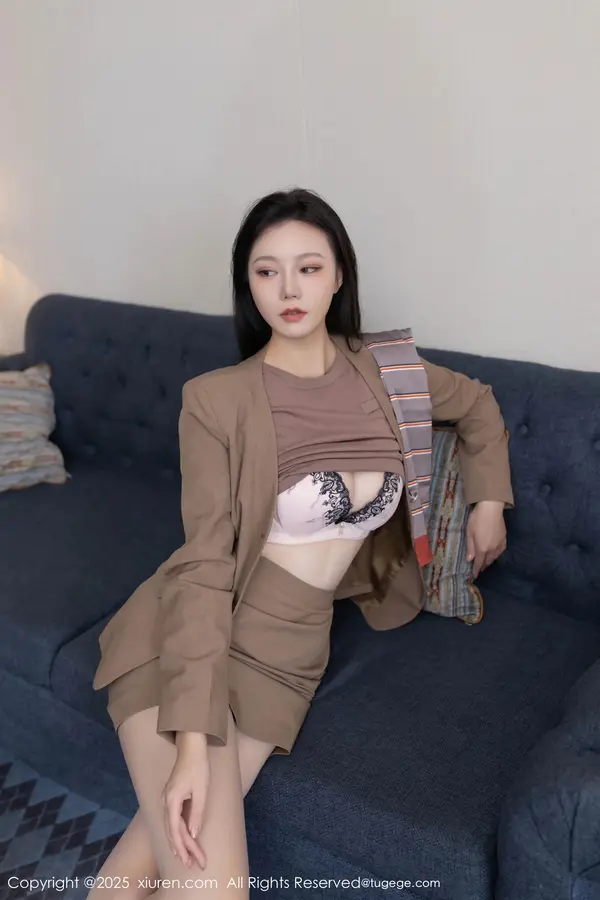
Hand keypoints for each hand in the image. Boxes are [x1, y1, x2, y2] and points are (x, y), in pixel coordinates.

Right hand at [161, 741, 208, 868]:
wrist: (190, 748)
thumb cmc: (198, 767)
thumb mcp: (202, 790)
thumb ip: (197, 813)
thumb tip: (194, 834)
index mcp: (172, 800)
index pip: (176, 830)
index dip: (184, 847)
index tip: (191, 860)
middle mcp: (165, 802)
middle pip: (172, 831)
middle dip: (182, 850)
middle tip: (191, 864)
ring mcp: (165, 799)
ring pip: (170, 827)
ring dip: (178, 843)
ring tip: (185, 858)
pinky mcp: (169, 797)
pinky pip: (171, 820)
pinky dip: (175, 833)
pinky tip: (179, 841)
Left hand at [466, 500, 506, 578]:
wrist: (491, 509)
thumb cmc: (476, 519)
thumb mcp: (469, 533)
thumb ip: (470, 547)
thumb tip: (470, 560)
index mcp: (482, 548)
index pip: (479, 563)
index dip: (476, 570)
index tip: (474, 576)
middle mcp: (492, 549)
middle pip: (487, 561)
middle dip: (483, 566)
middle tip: (479, 569)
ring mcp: (499, 544)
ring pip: (495, 557)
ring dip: (490, 561)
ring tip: (486, 562)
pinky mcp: (504, 538)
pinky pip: (501, 550)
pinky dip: (497, 554)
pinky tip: (495, 553)